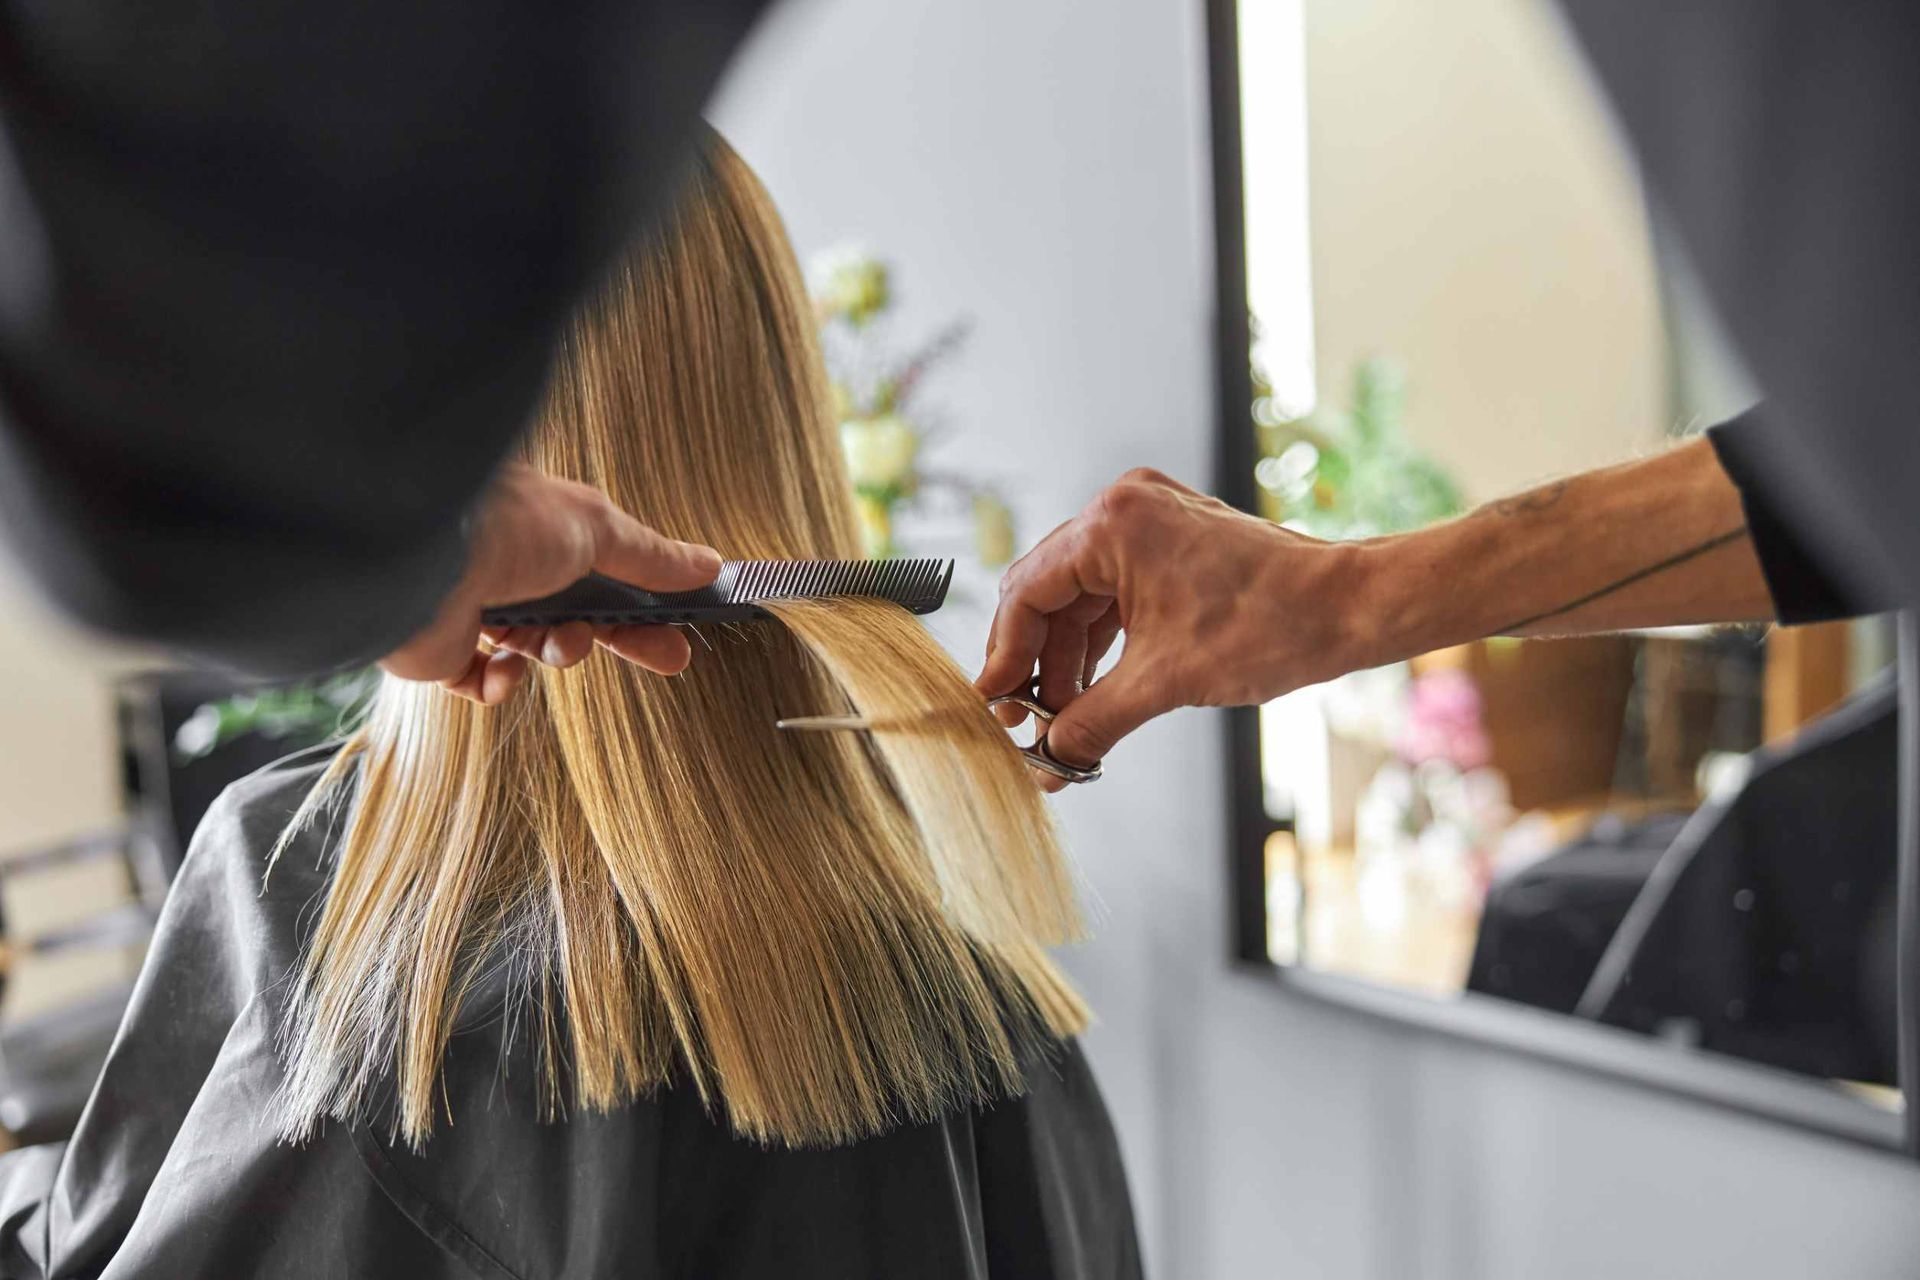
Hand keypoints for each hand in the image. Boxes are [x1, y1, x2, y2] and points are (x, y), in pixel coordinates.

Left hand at [380, 464, 721, 702]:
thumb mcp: (597, 529)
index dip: (647, 602)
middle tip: (670, 659)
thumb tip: (707, 564)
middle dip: (623, 637)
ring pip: (536, 647)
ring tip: (557, 641)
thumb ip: (651, 555)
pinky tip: (499, 667)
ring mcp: (470, 605)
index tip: (683, 626)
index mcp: (541, 527)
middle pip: (578, 613)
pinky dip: (499, 682)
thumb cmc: (506, 523)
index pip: (605, 572)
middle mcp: (505, 562)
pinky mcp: (439, 650)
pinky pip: (482, 682)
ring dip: (560, 649)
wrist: (417, 556)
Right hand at [976, 468, 1369, 790]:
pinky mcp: (1173, 544)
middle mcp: (1124, 509)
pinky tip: (1094, 693)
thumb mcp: (1165, 682)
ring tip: (1063, 722)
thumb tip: (1047, 765)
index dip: (1005, 656)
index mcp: (1113, 523)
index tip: (995, 707)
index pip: (1027, 591)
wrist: (1352, 609)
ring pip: (1082, 600)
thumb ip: (1092, 722)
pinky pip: (1116, 596)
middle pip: (1049, 594)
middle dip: (1037, 664)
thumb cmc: (1272, 627)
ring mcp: (1152, 523)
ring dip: (1069, 661)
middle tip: (1027, 724)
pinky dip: (1102, 645)